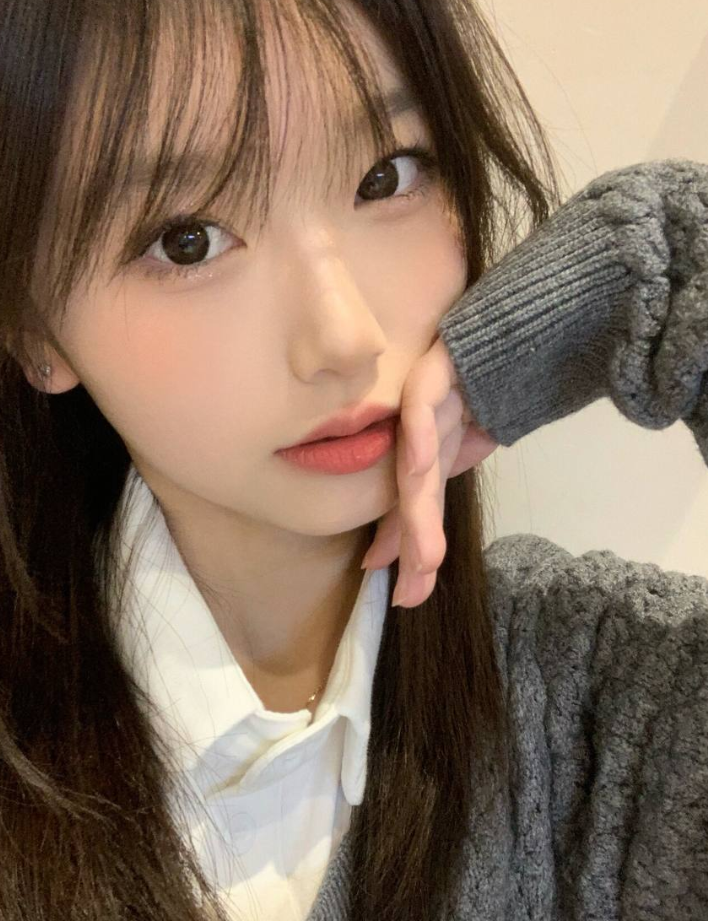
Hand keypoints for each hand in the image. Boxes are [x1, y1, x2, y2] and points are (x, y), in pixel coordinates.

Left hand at [360, 336, 498, 607]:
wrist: (522, 321)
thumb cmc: (495, 381)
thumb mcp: (479, 439)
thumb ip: (455, 474)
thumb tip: (434, 528)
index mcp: (433, 453)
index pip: (416, 508)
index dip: (405, 549)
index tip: (402, 593)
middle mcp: (421, 435)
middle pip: (414, 497)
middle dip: (412, 546)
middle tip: (408, 594)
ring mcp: (425, 405)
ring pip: (416, 464)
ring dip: (417, 511)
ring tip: (421, 557)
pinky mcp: (434, 371)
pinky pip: (423, 405)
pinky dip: (422, 435)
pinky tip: (420, 464)